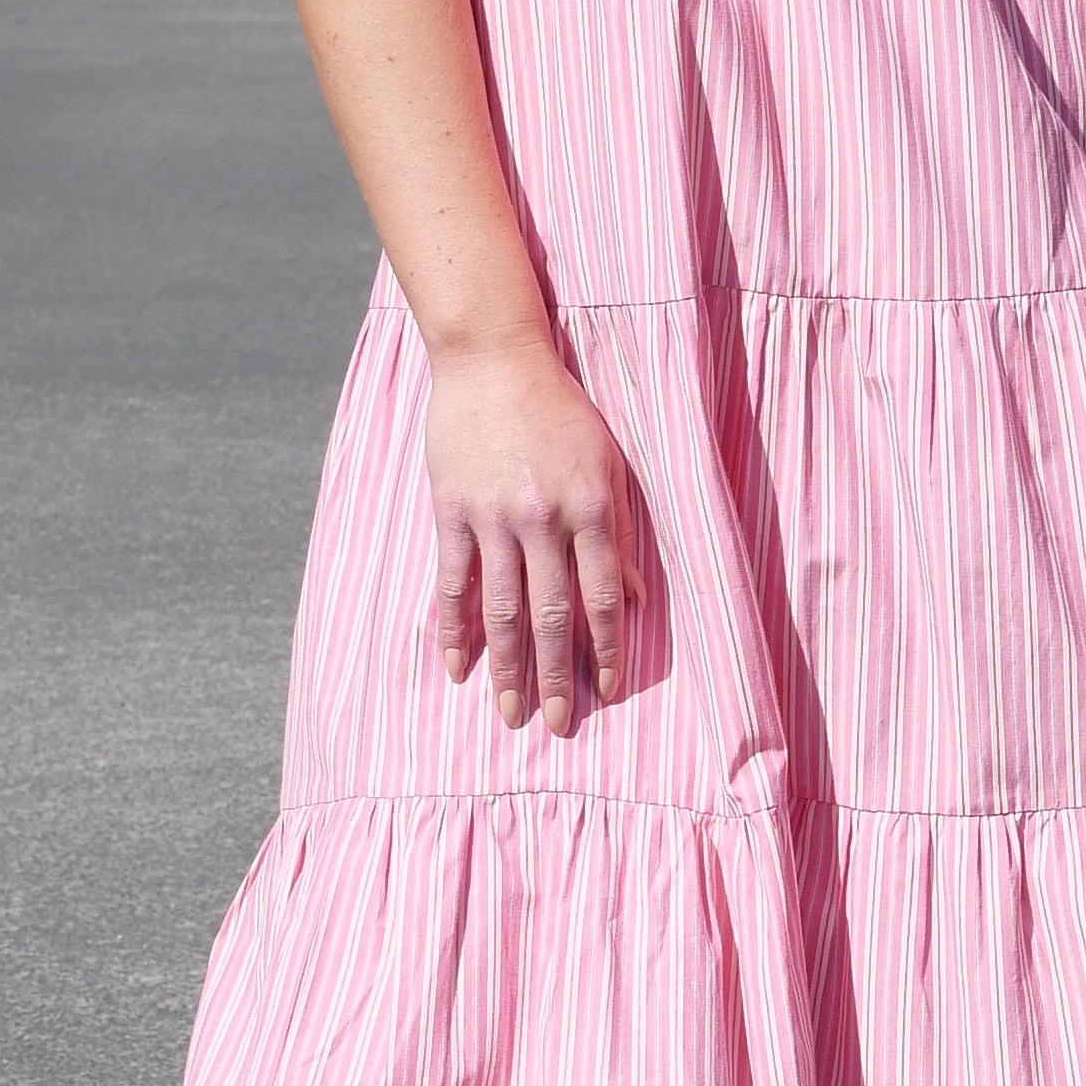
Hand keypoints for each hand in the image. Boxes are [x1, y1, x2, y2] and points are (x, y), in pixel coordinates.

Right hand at [422, 335, 639, 734]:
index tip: (607, 691)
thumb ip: (622, 533)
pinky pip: (454, 583)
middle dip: (557, 676)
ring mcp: (493, 519)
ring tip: (510, 713)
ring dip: (506, 668)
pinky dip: (453, 630)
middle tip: (559, 726)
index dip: (606, 649)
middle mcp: (544, 520)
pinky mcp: (452, 511)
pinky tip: (456, 669)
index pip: (603, 597)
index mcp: (592, 509)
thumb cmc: (562, 411)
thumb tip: (633, 599)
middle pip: (551, 615)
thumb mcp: (609, 465)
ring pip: (500, 610)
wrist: (494, 359)